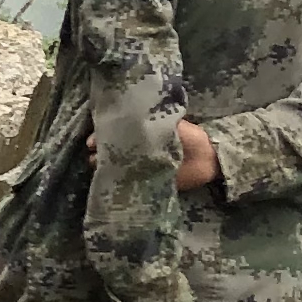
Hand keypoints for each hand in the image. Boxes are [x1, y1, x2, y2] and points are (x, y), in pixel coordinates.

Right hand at [84, 118, 222, 194]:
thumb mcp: (169, 125)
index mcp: (142, 134)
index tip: (92, 141)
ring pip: (117, 165)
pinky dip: (118, 181)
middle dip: (100, 151)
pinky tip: (109, 181)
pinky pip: (129, 181)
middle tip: (92, 154)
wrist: (209, 159)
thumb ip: (150, 122)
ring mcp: (141, 166)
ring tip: (97, 166)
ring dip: (105, 165)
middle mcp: (138, 149)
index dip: (102, 135)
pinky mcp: (148, 181)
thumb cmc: (190, 137)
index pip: (116, 133)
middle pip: (112, 149)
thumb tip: (125, 119)